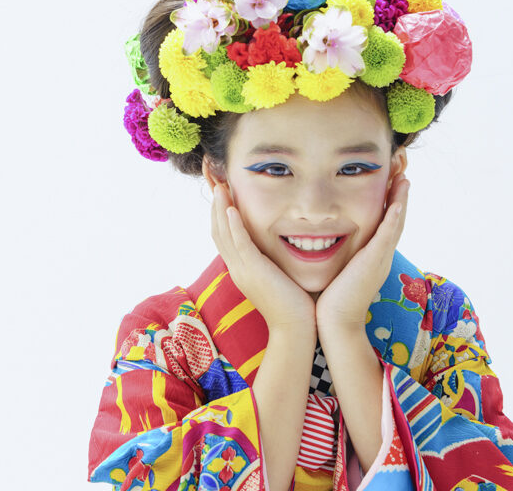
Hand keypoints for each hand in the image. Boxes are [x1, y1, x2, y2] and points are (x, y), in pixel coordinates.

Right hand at [211, 183, 315, 329]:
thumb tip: (277, 248)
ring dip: (221, 209)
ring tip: (220, 188)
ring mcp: (243, 270)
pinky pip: (239, 244)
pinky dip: (234, 225)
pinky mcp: (254, 271)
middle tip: (217, 184)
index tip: (224, 195)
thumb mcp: (277, 278)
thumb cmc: (294, 305)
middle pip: (218, 232)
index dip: (221, 215)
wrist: (295, 329)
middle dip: (216, 207)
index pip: (224, 237)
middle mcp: (237, 268)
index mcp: (241, 270)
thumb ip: (272, 262)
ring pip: (224, 234)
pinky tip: (232, 209)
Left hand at [315, 173, 409, 329]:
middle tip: (402, 171)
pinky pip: (387, 236)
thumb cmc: (329, 300)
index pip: (385, 224)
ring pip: (396, 223)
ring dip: (401, 199)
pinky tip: (397, 201)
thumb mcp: (336, 271)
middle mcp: (381, 255)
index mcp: (373, 256)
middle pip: (396, 219)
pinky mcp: (374, 262)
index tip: (389, 181)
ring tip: (404, 176)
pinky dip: (394, 217)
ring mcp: (380, 258)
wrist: (334, 323)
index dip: (390, 202)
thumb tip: (320, 242)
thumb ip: (336, 255)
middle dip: (399, 195)